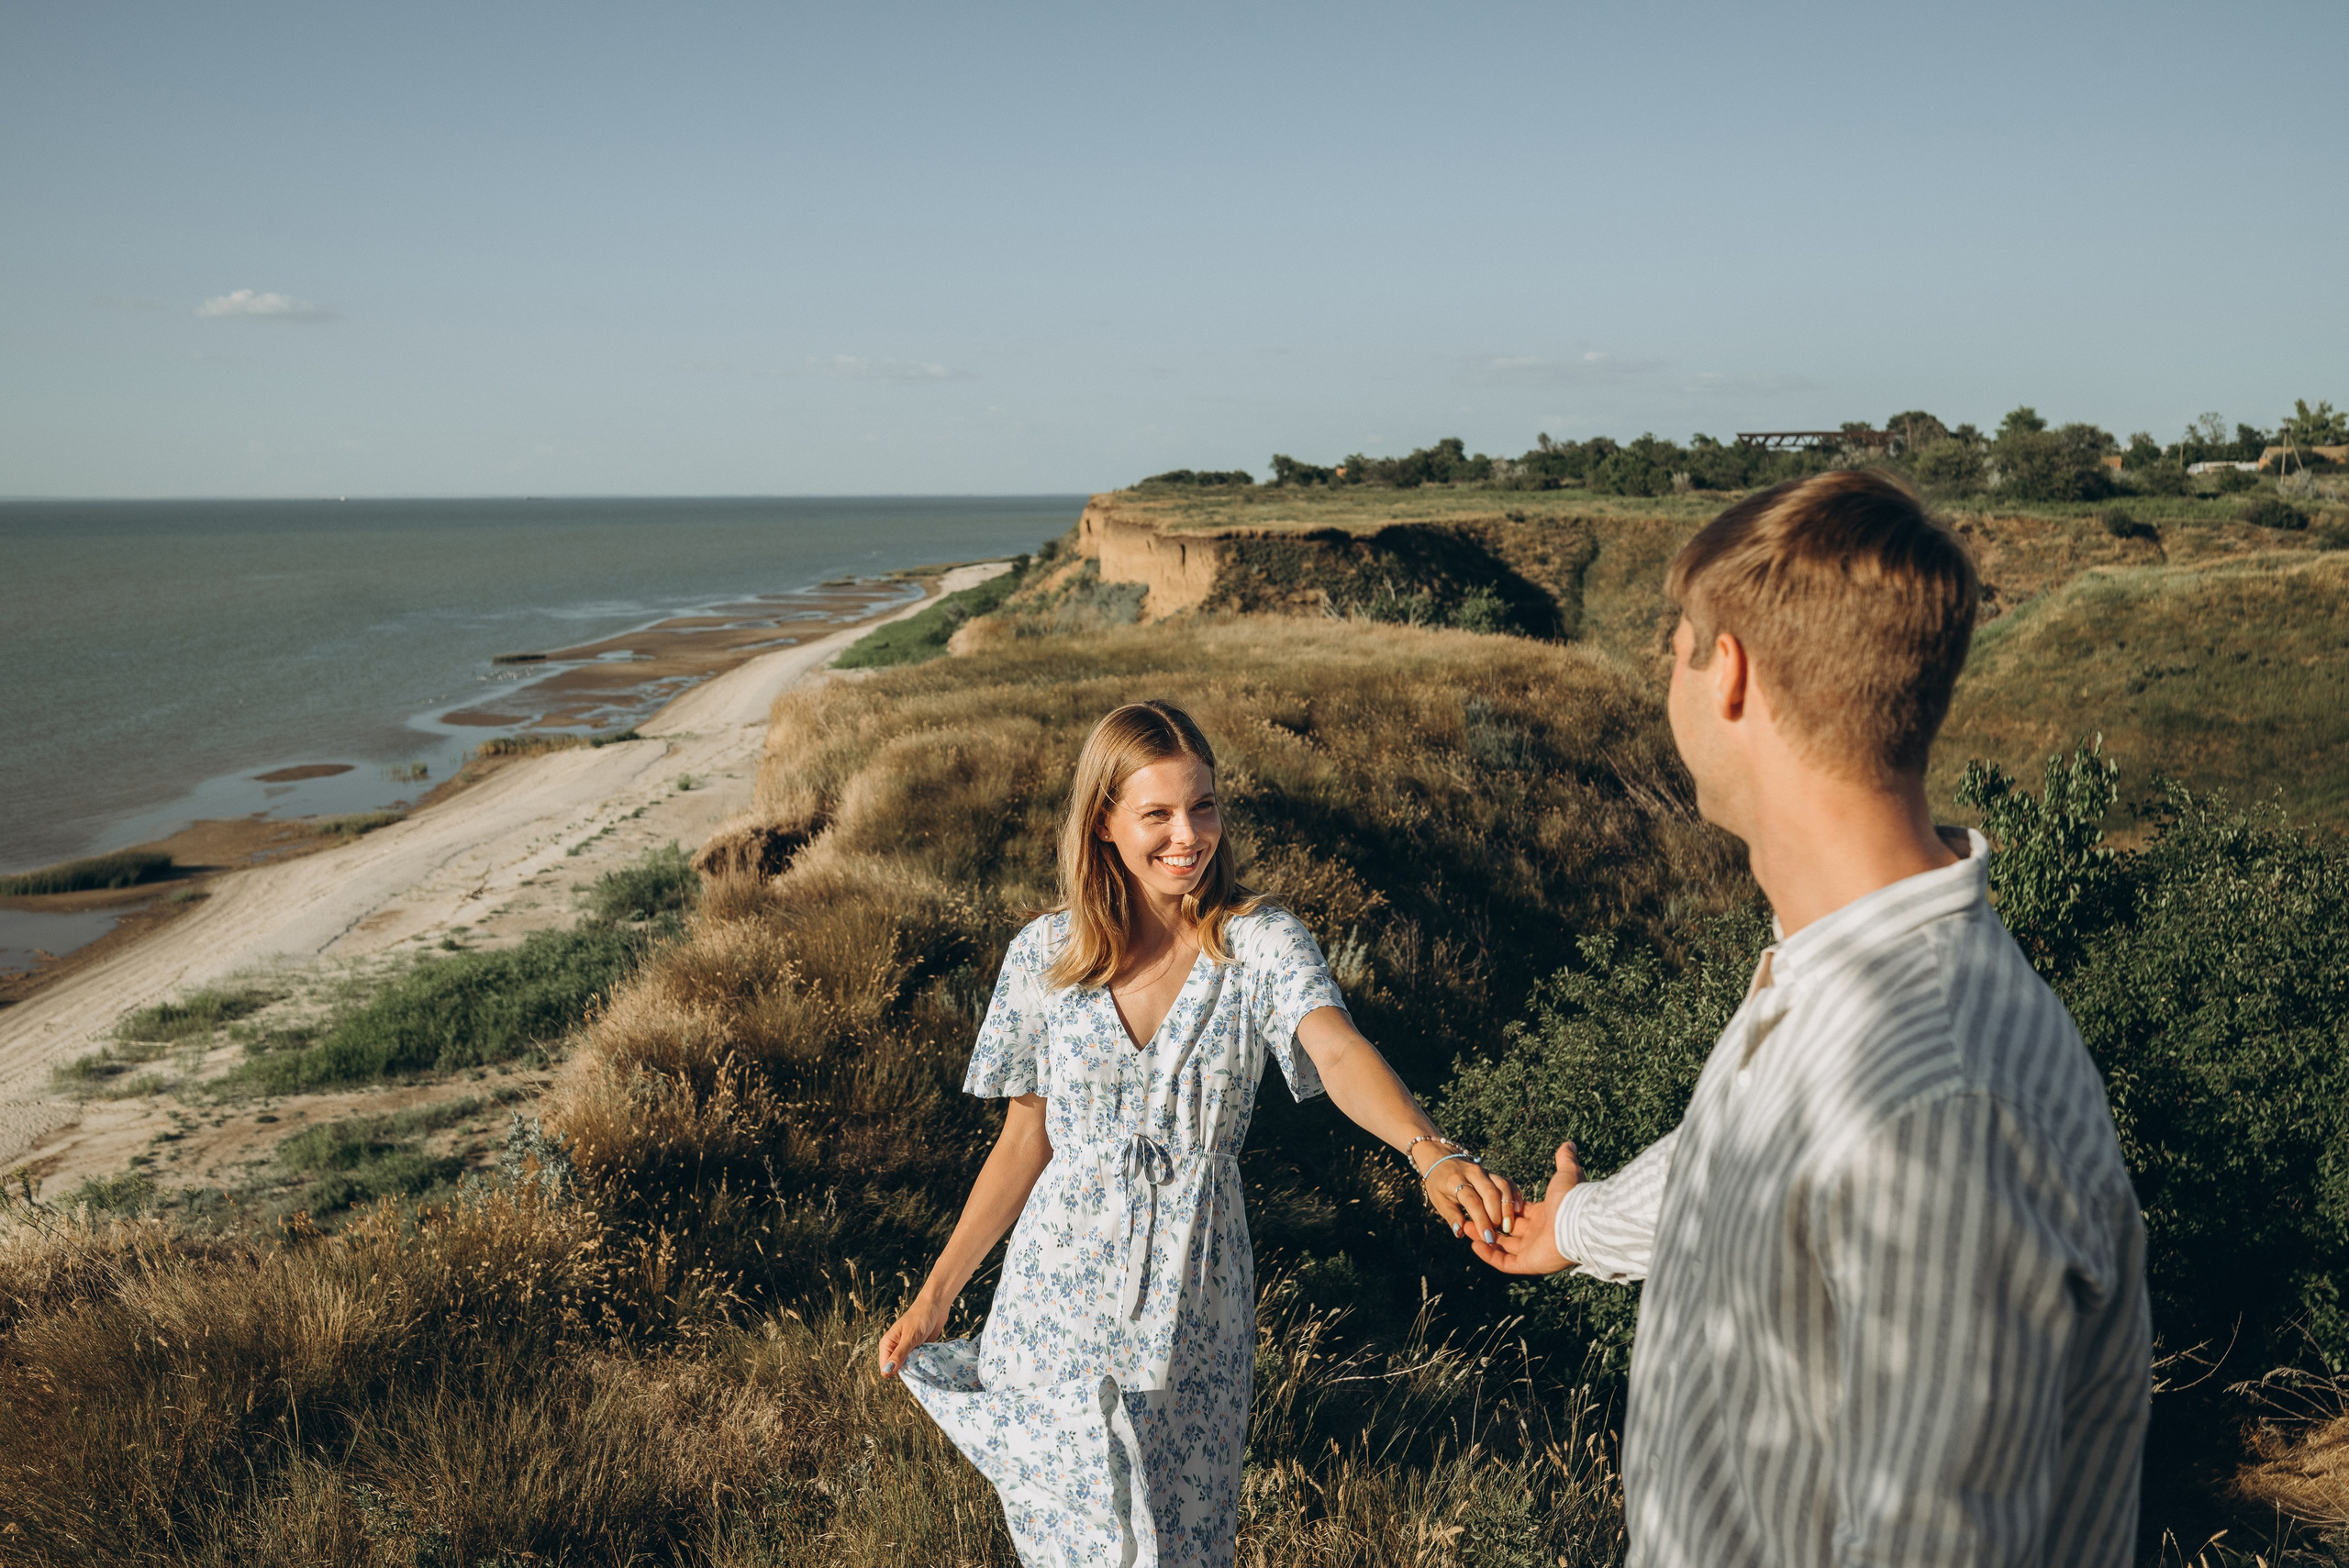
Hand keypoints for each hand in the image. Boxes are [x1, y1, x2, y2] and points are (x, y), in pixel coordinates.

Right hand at [876, 1295, 948, 1378]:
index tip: (909, 1367)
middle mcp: (895, 1349)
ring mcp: (907, 1350)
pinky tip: (929, 1359)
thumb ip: (899, 1354)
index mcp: (887, 1344)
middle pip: (897, 1370)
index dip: (896, 1372)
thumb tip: (886, 1371)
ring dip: (916, 1367)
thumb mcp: (910, 1337)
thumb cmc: (920, 1317)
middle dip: (907, 1370)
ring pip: (908, 1368)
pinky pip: (917, 1363)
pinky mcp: (917, 1350)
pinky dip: (923, 1363)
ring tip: (925, 1360)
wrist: (936, 1305)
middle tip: (919, 1363)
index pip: (885, 1368)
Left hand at [1421, 1153, 1523, 1245]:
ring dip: (1508, 1207)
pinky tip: (1518, 1210)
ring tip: (1508, 1226)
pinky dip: (1515, 1195)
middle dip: (1497, 1216)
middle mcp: (1473, 1173)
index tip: (1487, 1238)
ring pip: (1503, 1186)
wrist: (1442, 1159)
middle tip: (1498, 1234)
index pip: (1472, 1201)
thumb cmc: (1439, 1185)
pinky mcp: (1494, 1173)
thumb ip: (1451, 1216)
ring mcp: (1485, 1171)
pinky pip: (1508, 1183)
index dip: (1481, 1221)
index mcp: (1456, 1180)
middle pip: (1491, 1193)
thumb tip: (1460, 1232)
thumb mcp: (1439, 1200)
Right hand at [1469, 1140, 1581, 1275]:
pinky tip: (1474, 1244)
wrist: (1578, 1221)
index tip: (1484, 1201)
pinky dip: (1489, 1255)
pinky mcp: (1529, 1264)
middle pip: (1509, 1232)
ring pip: (1504, 1247)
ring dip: (1484, 1239)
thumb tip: (1569, 1144)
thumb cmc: (1572, 1198)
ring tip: (1465, 1229)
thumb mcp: (1565, 1173)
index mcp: (1545, 1216)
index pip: (1519, 1214)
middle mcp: (1539, 1235)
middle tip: (1469, 1217)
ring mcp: (1534, 1252)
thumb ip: (1564, 1160)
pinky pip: (1505, 1263)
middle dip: (1489, 1224)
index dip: (1502, 1208)